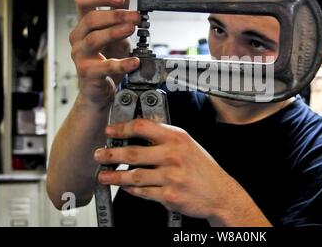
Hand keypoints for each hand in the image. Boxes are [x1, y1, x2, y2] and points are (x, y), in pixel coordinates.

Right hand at [70, 0, 140, 108]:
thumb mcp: (117, 35)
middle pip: (91, 19)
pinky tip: (134, 61)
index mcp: (84, 25)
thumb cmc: (105, 61)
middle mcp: (79, 38)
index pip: (83, 1)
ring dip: (116, 32)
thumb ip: (119, 15)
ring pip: (94, 39)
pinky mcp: (88, 72)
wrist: (100, 89)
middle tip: (136, 16)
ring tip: (132, 29)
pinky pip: (105, 66)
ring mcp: (81, 55)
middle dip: (116, 15)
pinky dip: (122, 64)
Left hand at [94, 118, 263, 224]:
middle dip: (111, 154)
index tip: (111, 131)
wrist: (220, 193)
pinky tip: (125, 187)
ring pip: (133, 175)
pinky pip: (142, 192)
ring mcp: (171, 176)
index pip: (144, 127)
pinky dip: (130, 189)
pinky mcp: (168, 195)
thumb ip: (166, 138)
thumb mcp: (188, 144)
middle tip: (101, 154)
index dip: (123, 128)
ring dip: (114, 176)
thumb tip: (138, 133)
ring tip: (104, 175)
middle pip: (133, 153)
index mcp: (178, 138)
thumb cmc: (203, 169)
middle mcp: (173, 155)